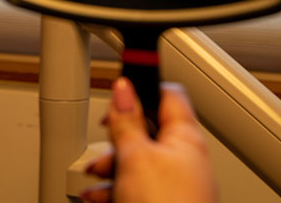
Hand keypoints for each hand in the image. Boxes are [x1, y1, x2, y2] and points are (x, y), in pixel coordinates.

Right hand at [81, 77, 216, 202]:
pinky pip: (135, 189)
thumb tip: (124, 88)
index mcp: (185, 136)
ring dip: (109, 168)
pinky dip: (114, 190)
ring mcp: (175, 186)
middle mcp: (183, 159)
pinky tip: (98, 196)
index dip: (140, 89)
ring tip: (94, 177)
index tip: (117, 94)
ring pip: (136, 164)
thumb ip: (127, 121)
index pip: (167, 94)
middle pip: (146, 131)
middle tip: (104, 145)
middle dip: (117, 139)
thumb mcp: (136, 157)